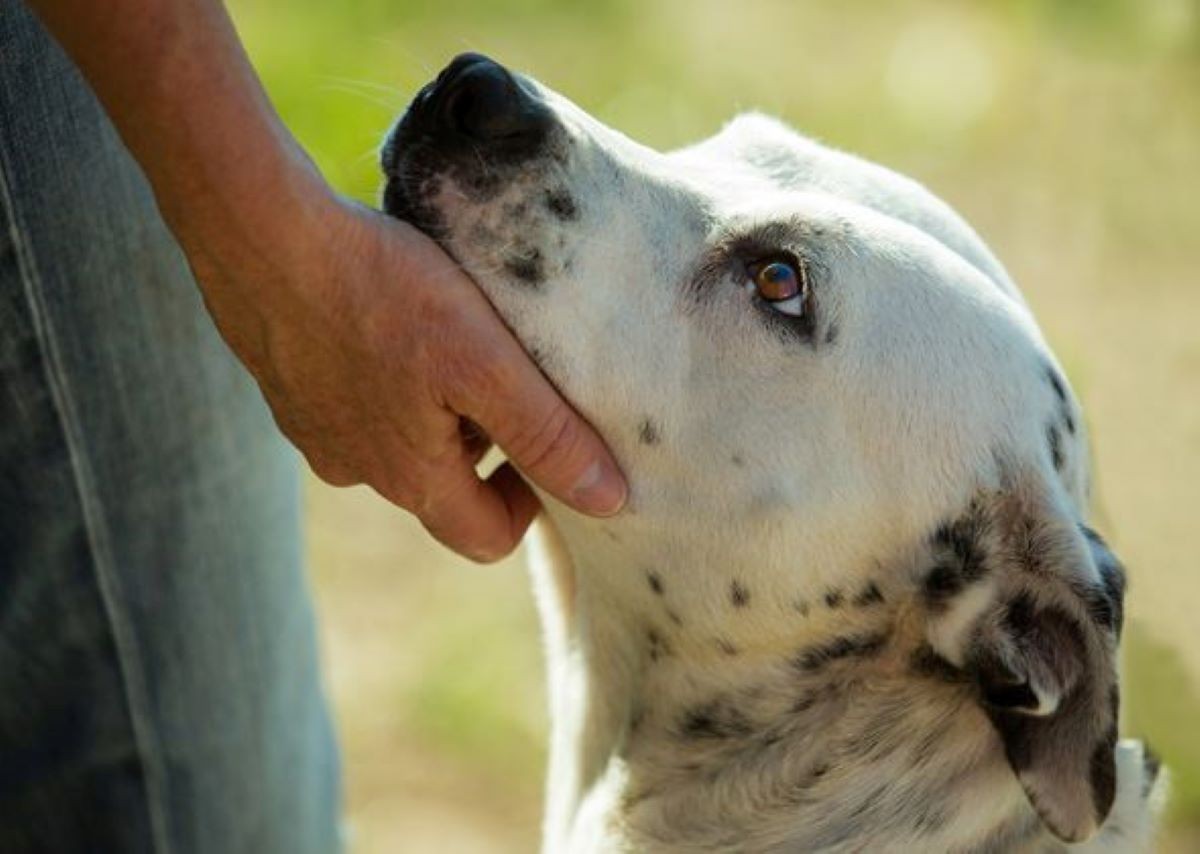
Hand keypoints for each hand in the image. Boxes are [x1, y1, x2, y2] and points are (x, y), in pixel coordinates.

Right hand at [185, 186, 626, 561]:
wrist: (258, 233)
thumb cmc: (379, 293)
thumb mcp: (485, 363)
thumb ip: (547, 435)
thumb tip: (610, 502)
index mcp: (410, 477)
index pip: (486, 538)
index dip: (531, 504)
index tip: (547, 445)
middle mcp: (356, 470)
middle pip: (442, 489)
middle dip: (486, 448)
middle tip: (506, 378)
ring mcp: (313, 431)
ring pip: (396, 443)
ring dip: (434, 410)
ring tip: (452, 339)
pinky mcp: (286, 387)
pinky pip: (353, 403)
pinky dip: (386, 378)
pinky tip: (391, 320)